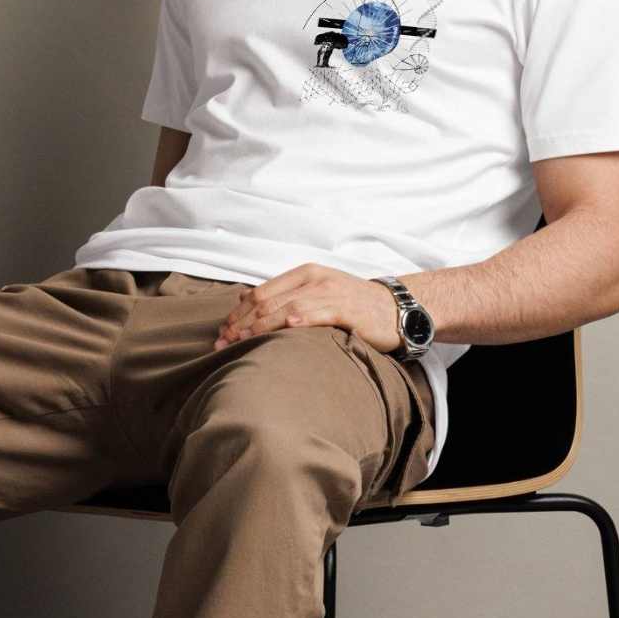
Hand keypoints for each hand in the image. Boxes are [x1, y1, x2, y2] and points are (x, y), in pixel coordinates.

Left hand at [212, 265, 401, 353]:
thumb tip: (244, 299)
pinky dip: (299, 319)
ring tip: (242, 341)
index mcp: (303, 274)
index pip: (260, 293)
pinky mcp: (346, 309)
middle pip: (268, 301)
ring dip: (261, 326)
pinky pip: (318, 313)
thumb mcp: (315, 292)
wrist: (396, 308)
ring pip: (287, 307)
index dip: (238, 314)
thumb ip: (283, 294)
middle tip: (223, 343)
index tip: (222, 333)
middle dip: (242, 323)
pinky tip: (285, 328)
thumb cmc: (353, 305)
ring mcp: (330, 293)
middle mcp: (314, 280)